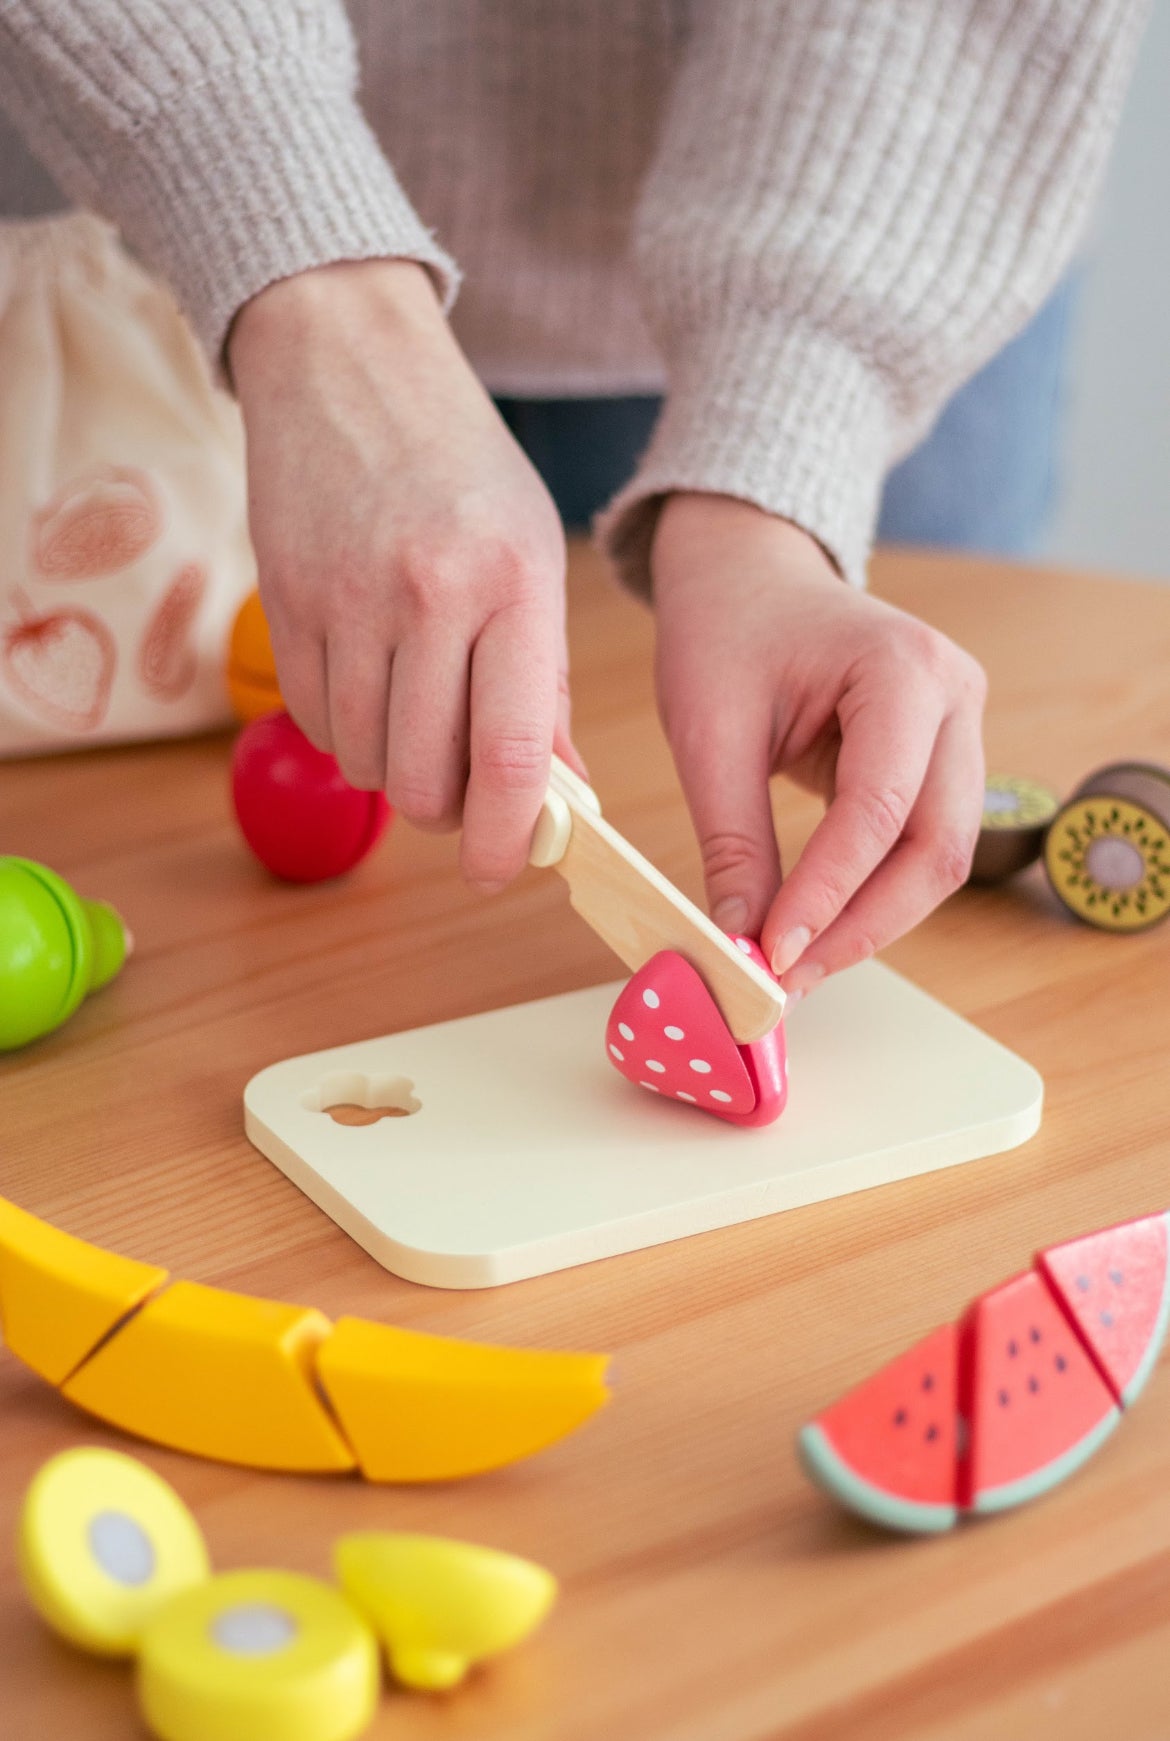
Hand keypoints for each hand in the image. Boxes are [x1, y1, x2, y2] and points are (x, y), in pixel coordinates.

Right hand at [229, 258, 580, 889]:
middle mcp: (427, 597)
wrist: (350, 369)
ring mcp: (345, 602)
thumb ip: (545, 686)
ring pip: (365, 763)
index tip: (506, 869)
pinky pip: (314, 723)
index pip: (510, 754)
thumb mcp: (535, 562)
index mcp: (510, 586)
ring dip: (394, 773)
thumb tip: (558, 798)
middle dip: (448, 816)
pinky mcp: (284, 604)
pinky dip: (347, 732)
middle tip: (464, 796)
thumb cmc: (463, 470)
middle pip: (423, 781)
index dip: (508, 839)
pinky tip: (372, 686)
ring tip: (419, 722)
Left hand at [651, 493, 986, 997]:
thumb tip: (738, 943)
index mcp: (902, 668)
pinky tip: (818, 925)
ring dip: (873, 920)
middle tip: (788, 976)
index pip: (878, 810)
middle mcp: (954, 694)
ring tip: (796, 961)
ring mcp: (959, 726)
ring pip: (939, 856)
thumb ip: (731, 841)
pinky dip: (873, 893)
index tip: (772, 956)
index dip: (829, 895)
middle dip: (863, 924)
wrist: (748, 574)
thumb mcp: (708, 733)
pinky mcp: (942, 757)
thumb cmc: (725, 630)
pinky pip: (920, 844)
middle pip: (935, 846)